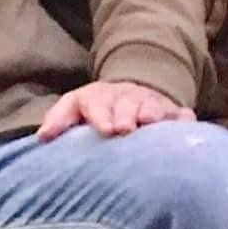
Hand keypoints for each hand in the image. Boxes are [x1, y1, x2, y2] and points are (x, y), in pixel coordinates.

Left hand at [37, 80, 194, 141]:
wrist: (127, 91)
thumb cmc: (96, 108)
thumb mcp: (75, 107)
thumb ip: (59, 120)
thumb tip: (42, 137)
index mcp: (99, 96)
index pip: (97, 102)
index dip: (101, 114)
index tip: (105, 129)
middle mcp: (125, 96)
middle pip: (125, 102)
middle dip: (125, 114)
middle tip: (125, 128)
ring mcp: (149, 101)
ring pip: (152, 104)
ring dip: (152, 112)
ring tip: (151, 122)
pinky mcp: (171, 110)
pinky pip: (180, 113)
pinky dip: (183, 118)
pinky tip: (185, 122)